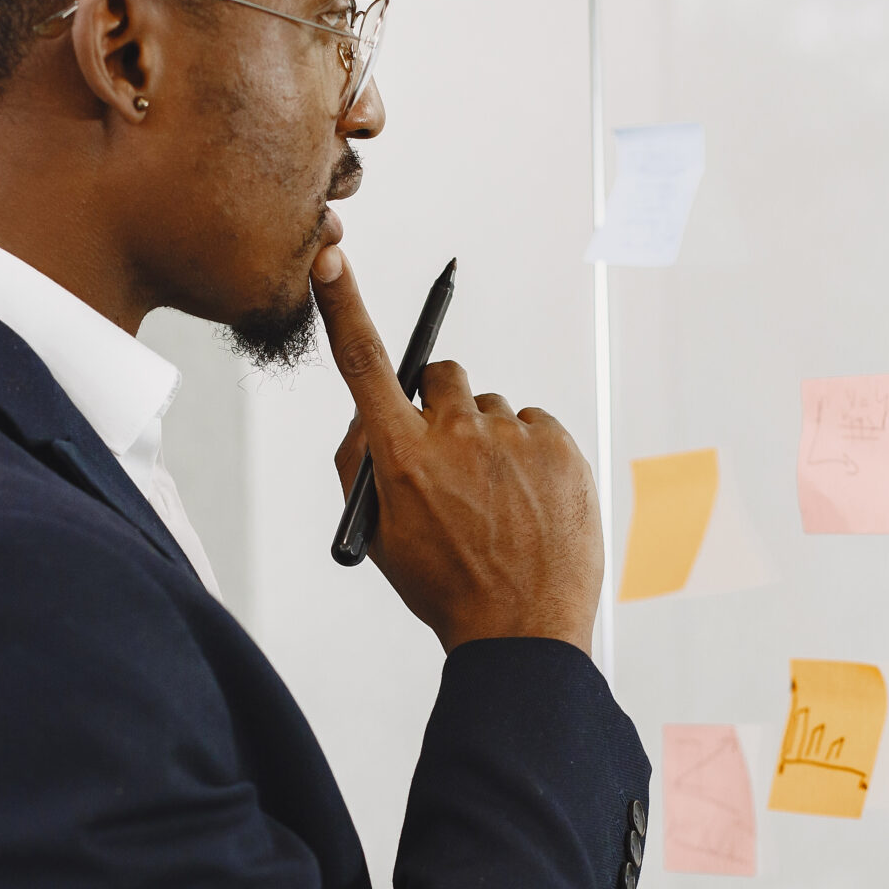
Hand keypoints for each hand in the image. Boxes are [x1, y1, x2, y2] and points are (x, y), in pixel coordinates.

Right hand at [310, 247, 602, 653]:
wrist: (523, 632)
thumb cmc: (446, 587)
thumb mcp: (380, 535)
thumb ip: (360, 465)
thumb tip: (366, 414)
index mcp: (402, 457)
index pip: (362, 363)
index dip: (342, 304)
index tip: (329, 256)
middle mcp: (456, 435)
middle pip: (440, 376)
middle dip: (439, 403)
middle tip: (450, 458)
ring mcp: (512, 438)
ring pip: (490, 406)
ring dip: (487, 437)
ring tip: (497, 502)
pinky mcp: (559, 445)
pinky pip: (533, 424)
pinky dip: (528, 452)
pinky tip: (528, 502)